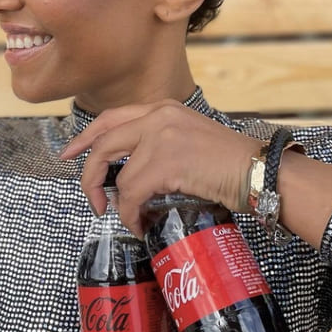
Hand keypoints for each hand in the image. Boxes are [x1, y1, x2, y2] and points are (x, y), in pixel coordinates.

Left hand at [60, 100, 262, 235]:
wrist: (260, 171)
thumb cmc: (231, 164)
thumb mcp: (190, 139)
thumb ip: (160, 144)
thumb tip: (130, 173)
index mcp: (163, 107)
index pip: (112, 118)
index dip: (86, 136)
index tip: (70, 153)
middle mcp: (158, 116)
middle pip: (103, 143)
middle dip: (88, 173)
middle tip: (90, 198)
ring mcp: (161, 137)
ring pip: (118, 176)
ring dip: (119, 204)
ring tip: (130, 219)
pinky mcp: (166, 162)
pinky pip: (132, 194)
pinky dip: (131, 214)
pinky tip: (140, 224)